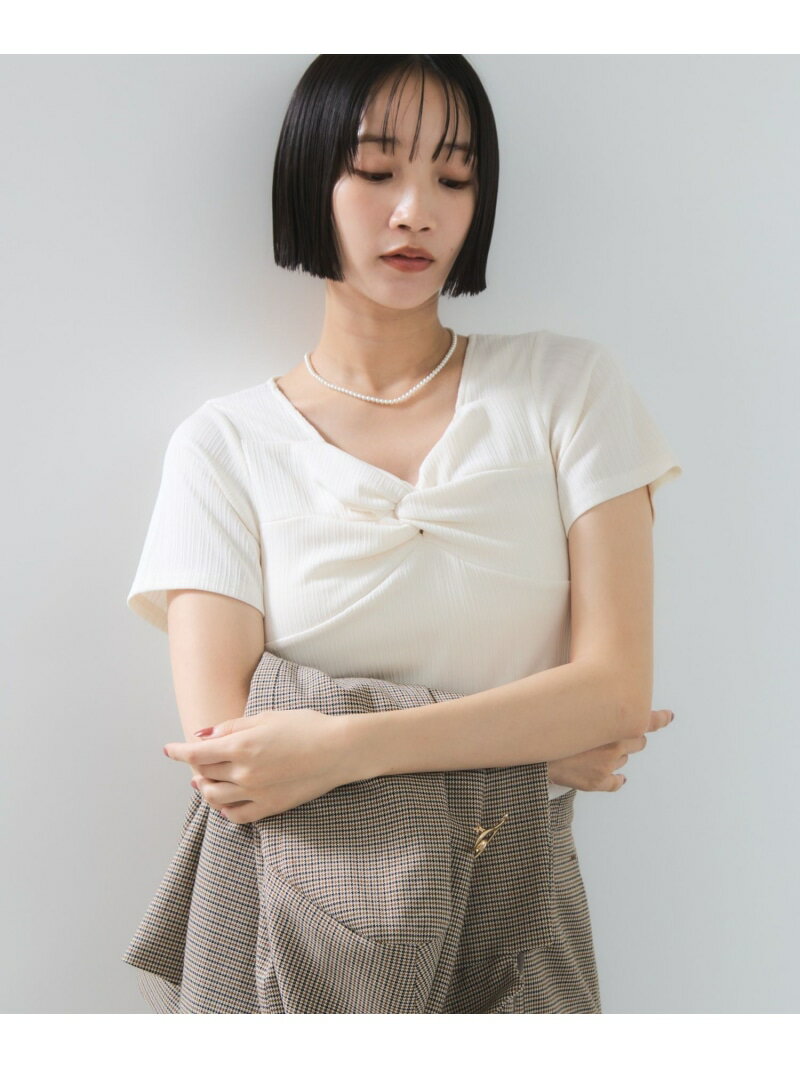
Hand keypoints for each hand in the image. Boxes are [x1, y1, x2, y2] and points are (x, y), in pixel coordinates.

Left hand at [163, 708, 351, 823]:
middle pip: (204, 774)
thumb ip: (232, 727)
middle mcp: (244, 772)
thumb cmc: (306, 726)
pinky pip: (237, 815)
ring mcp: (256, 793)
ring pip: (215, 798)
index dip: (178, 752)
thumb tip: (203, 735)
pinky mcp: (270, 807)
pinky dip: (225, 809)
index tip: (168, 749)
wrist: (339, 750)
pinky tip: (226, 801)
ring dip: (206, 788)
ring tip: (206, 781)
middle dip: (195, 767)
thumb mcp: (267, 717)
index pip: (196, 754)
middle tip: (197, 760)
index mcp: (241, 746)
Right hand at [546, 707, 674, 791]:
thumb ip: (593, 704)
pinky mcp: (598, 781)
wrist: (532, 754)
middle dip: (630, 736)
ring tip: (592, 749)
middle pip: (637, 741)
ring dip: (615, 754)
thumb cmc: (549, 727)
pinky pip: (616, 782)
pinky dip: (615, 779)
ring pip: (623, 759)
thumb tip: (606, 708)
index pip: (645, 720)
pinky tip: (612, 777)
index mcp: (612, 724)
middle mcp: (615, 746)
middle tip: (613, 733)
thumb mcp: (573, 705)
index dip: (660, 719)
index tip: (670, 716)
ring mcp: (607, 766)